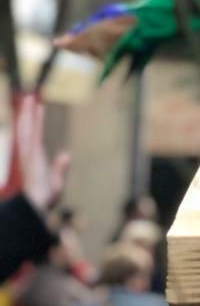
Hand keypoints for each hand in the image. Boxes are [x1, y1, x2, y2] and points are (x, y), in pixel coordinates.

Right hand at [16, 95, 69, 217]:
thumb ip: (60, 169)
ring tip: (30, 99)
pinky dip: (32, 123)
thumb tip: (66, 155)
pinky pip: (32, 136)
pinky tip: (33, 113)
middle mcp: (31, 154)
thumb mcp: (57, 183)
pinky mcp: (31, 156)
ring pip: (27, 129)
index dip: (35, 122)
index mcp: (36, 159)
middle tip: (30, 97)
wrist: (37, 207)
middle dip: (28, 114)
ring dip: (28, 114)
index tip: (38, 108)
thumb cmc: (45, 200)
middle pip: (28, 129)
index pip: (35, 136)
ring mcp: (29, 154)